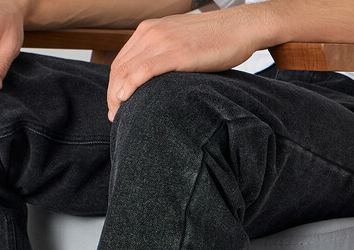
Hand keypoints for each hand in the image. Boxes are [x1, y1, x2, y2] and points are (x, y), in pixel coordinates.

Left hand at [107, 8, 263, 120]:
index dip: (112, 86)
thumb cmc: (214, 40)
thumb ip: (161, 56)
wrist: (241, 28)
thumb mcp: (179, 43)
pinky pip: (144, 71)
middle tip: (114, 116)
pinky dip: (130, 86)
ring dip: (118, 96)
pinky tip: (124, 100)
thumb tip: (151, 82)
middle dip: (112, 95)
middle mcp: (152, 32)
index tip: (115, 106)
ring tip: (118, 116)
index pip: (120, 61)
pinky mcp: (177, 52)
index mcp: (149, 29)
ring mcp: (163, 40)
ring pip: (128, 71)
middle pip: (119, 68)